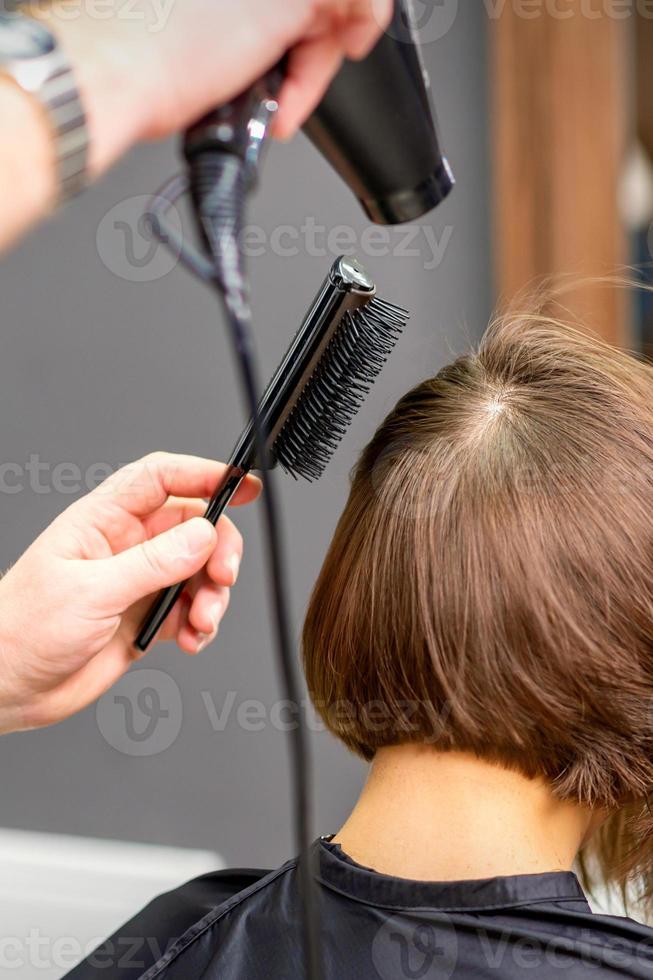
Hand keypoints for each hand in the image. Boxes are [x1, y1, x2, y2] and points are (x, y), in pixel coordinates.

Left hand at [0, 453, 260, 734]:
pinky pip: (193, 609)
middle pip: (194, 526)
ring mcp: (139, 582)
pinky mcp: (147, 617)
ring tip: (200, 622)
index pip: (161, 480)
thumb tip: (202, 535)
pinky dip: (202, 625)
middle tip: (223, 576)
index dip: (203, 475)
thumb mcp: (91, 591)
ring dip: (213, 596)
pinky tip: (189, 640)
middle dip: (218, 549)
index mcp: (104, 521)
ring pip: (200, 571)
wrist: (7, 687)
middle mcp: (126, 546)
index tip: (241, 485)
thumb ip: (152, 563)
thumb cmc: (23, 629)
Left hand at [39, 0, 392, 173]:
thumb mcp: (282, 8)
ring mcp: (212, 3)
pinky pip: (247, 41)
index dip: (354, 16)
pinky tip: (244, 96)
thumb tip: (366, 9)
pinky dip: (256, 73)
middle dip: (311, 58)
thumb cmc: (170, 46)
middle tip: (294, 96)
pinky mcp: (193, 21)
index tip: (352, 47)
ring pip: (279, 28)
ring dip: (285, 75)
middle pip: (306, 7)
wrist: (107, 84)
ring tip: (266, 108)